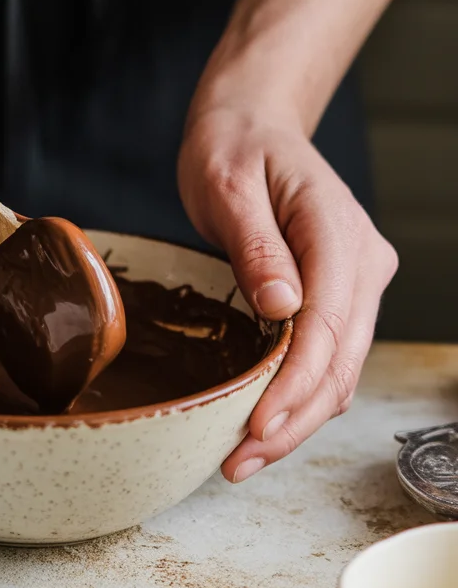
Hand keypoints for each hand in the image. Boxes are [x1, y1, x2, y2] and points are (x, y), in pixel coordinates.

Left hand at [178, 104, 397, 482]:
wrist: (251, 124)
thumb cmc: (232, 146)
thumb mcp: (227, 182)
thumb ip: (256, 243)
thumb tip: (282, 309)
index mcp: (337, 230)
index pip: (329, 325)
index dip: (296, 385)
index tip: (257, 428)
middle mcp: (361, 262)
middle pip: (342, 362)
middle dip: (294, 421)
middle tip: (237, 463)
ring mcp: (356, 281)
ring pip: (340, 370)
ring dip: (296, 419)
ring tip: (241, 457)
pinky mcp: (340, 295)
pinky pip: (327, 357)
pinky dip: (297, 396)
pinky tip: (260, 422)